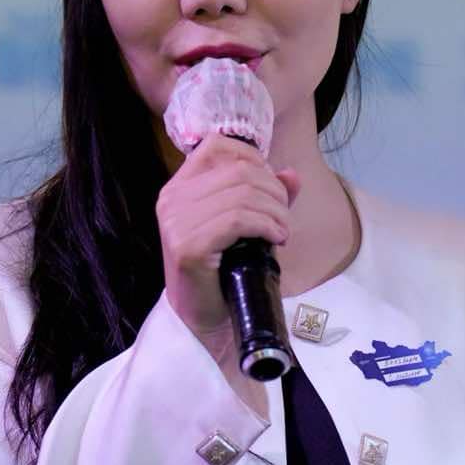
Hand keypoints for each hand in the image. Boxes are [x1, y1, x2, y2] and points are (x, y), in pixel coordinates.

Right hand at [156, 133, 301, 358]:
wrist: (202, 318)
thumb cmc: (222, 270)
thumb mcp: (246, 225)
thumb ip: (266, 196)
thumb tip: (292, 174)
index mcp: (179, 187)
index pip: (217, 146)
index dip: (254, 160)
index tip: (270, 188)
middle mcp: (172, 198)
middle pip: (239, 171)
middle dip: (274, 191)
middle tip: (284, 217)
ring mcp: (176, 221)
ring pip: (243, 194)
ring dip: (275, 211)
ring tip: (282, 231)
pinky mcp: (188, 245)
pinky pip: (239, 219)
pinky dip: (267, 225)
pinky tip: (277, 238)